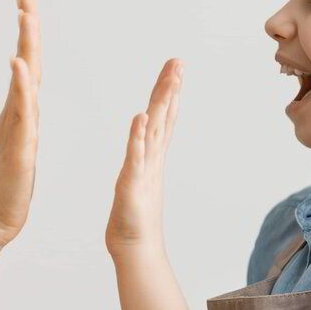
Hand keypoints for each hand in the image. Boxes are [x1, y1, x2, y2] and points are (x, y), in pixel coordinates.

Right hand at [0, 0, 40, 249]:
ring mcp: (15, 129)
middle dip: (27, 28)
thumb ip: (20, 127)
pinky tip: (19, 66)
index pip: (28, 68)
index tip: (27, 5)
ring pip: (23, 81)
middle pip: (25, 64)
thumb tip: (21, 109)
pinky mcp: (17, 148)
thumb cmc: (7, 190)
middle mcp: (16, 115)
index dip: (29, 36)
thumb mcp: (20, 151)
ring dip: (25, 46)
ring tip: (26, 17)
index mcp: (20, 115)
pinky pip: (20, 113)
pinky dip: (20, 87)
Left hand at [105, 58, 181, 258]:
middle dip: (171, 88)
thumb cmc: (133, 217)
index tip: (176, 66)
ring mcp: (144, 169)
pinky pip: (135, 156)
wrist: (134, 248)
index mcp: (151, 155)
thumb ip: (142, 157)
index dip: (170, 91)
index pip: (164, 117)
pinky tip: (141, 117)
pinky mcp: (132, 183)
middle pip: (164, 117)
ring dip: (161, 104)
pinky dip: (138, 136)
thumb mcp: (137, 178)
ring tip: (169, 79)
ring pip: (155, 130)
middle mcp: (152, 158)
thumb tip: (145, 140)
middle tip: (178, 61)